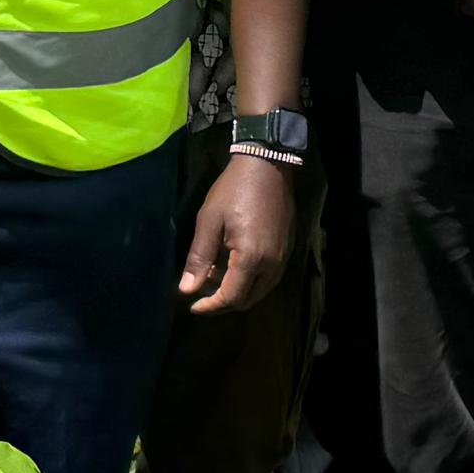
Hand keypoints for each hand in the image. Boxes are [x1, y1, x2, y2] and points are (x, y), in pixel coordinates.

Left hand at [182, 153, 297, 315]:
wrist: (267, 165)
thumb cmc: (233, 190)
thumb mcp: (209, 221)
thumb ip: (199, 258)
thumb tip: (186, 290)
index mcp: (251, 258)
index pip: (231, 297)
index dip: (210, 306)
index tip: (192, 306)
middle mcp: (272, 264)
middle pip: (248, 300)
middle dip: (223, 302)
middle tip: (201, 292)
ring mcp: (283, 258)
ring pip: (260, 290)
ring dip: (237, 291)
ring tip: (214, 274)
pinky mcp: (287, 249)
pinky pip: (268, 277)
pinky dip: (250, 280)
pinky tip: (232, 264)